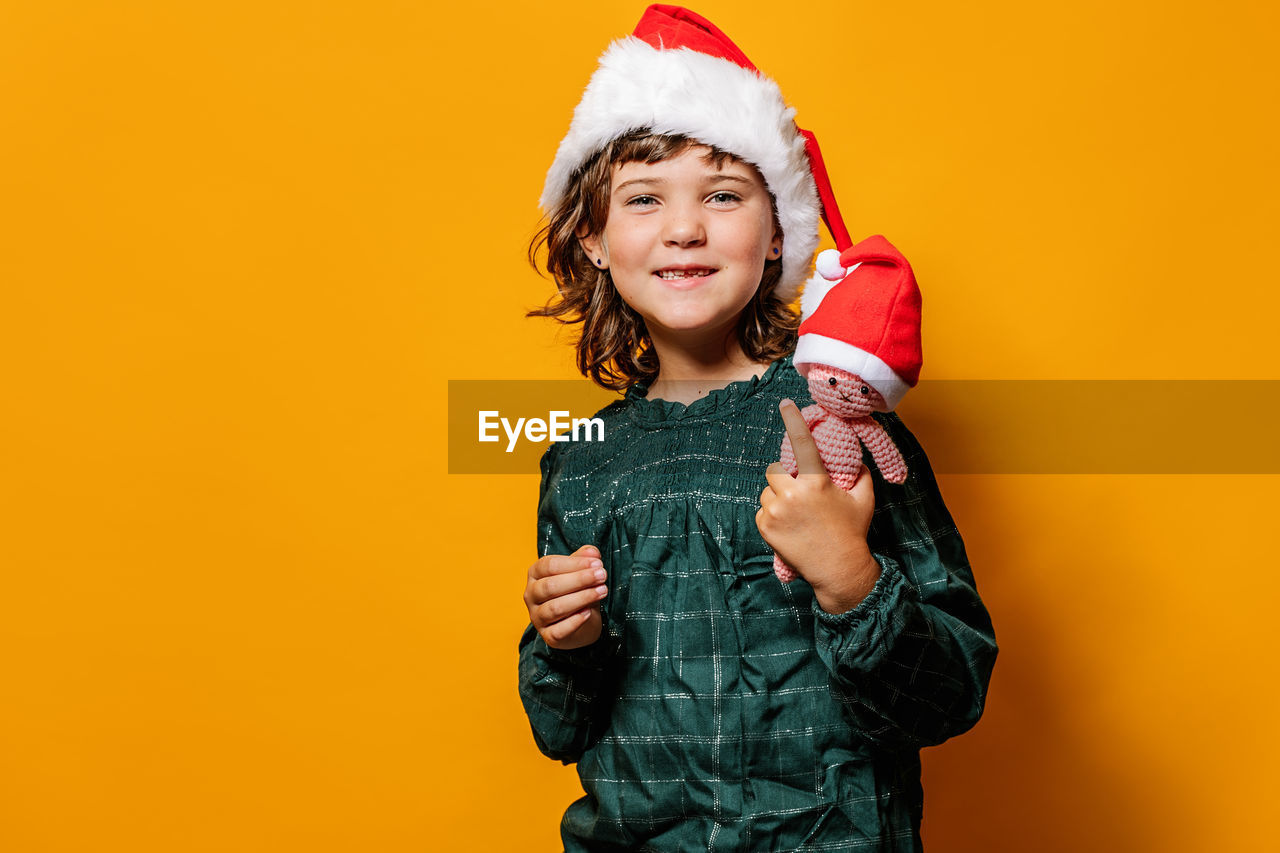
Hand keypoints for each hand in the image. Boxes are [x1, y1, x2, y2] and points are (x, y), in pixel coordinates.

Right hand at [524, 544, 608, 649]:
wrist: (581, 623)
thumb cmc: (577, 591)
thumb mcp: (580, 572)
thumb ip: (584, 559)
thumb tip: (592, 552)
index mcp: (535, 574)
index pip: (549, 565)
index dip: (574, 563)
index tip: (597, 563)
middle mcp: (531, 595)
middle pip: (550, 586)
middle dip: (579, 580)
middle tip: (602, 576)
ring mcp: (537, 617)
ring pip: (555, 608)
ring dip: (581, 598)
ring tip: (602, 591)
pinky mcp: (547, 636)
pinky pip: (559, 630)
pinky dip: (575, 621)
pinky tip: (589, 612)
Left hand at [756, 399, 880, 613]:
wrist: (838, 570)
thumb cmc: (852, 532)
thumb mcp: (863, 499)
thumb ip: (861, 473)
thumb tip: (856, 457)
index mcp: (815, 482)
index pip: (802, 443)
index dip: (793, 420)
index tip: (785, 404)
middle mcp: (791, 493)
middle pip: (776, 470)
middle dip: (785, 476)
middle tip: (799, 491)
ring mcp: (774, 511)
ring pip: (767, 490)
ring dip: (778, 496)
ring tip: (796, 513)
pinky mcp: (764, 527)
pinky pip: (762, 509)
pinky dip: (772, 514)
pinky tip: (789, 526)